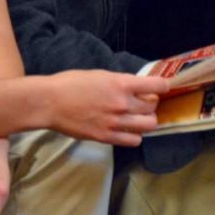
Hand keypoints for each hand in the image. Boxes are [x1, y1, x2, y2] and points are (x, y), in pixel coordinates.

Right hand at [45, 71, 169, 146]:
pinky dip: (135, 135)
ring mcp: (116, 122)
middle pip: (153, 107)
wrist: (50, 102)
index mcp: (121, 84)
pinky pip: (134, 140)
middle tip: (143, 102)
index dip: (163, 86)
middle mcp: (122, 103)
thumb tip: (135, 88)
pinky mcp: (107, 137)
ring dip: (146, 121)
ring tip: (137, 118)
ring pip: (148, 125)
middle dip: (151, 104)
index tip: (163, 87)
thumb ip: (119, 82)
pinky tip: (127, 130)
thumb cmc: (70, 83)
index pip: (157, 86)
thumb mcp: (99, 75)